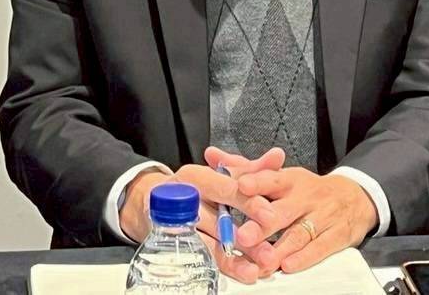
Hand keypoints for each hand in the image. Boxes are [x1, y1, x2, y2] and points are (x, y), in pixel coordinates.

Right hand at [119, 148, 285, 283]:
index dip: (249, 202)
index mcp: (196, 176)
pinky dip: (227, 265)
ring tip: (259, 266)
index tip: (270, 214)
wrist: (150, 201)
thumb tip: (278, 157)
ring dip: (238, 257)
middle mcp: (185, 200)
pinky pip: (204, 257)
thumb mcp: (220, 173)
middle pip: (219, 218)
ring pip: (212, 243)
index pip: (225, 188)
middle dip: (246, 233)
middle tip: (268, 248)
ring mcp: (179, 226)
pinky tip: (245, 271)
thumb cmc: (193, 185)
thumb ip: (250, 168)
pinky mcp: (178, 246)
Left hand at [234, 167, 378, 273]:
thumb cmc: (307, 190)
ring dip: (280, 248)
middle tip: (244, 236)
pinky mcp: (337, 235)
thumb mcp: (281, 175)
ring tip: (262, 261)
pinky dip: (305, 258)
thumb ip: (245, 168)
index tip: (241, 185)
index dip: (257, 181)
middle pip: (283, 210)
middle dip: (263, 224)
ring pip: (299, 234)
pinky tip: (289, 266)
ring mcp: (322, 216)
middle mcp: (306, 196)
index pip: (272, 178)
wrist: (355, 198)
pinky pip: (320, 247)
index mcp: (290, 180)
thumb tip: (212, 154)